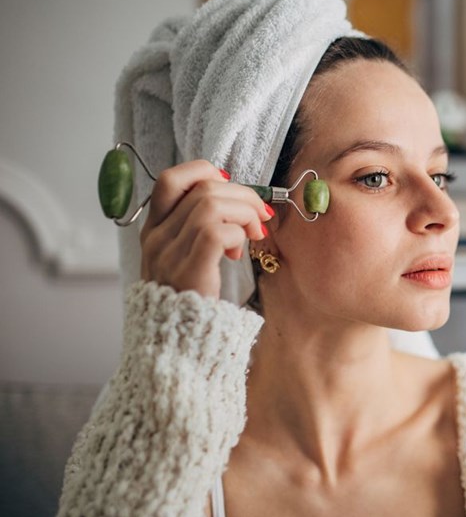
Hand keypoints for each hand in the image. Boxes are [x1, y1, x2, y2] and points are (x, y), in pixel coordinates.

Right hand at [139, 161, 271, 298]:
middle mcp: (156, 237)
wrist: (176, 344)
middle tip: (261, 217)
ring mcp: (168, 252)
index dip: (204, 172)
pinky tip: (240, 251)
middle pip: (202, 188)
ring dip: (245, 213)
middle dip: (242, 194)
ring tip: (253, 235)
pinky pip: (217, 231)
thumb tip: (236, 200)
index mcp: (154, 230)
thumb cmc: (190, 302)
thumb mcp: (185, 259)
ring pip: (212, 204)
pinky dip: (238, 233)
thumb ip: (199, 230)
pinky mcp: (188, 268)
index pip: (170, 180)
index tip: (231, 187)